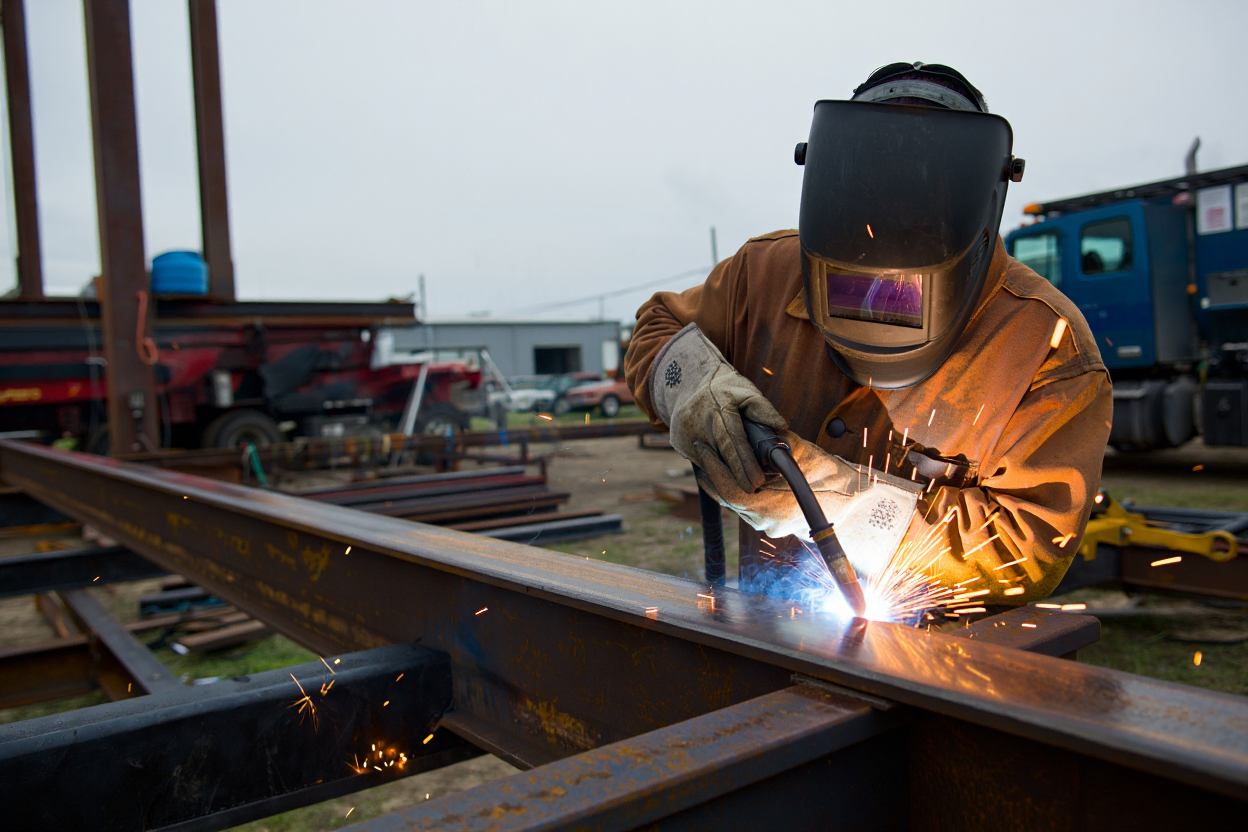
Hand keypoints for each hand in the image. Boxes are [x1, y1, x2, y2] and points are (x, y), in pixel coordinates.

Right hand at [649, 323, 785, 491]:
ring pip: (709, 462)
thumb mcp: (745, 390)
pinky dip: (713, 467)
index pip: (734, 441)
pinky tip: (723, 468)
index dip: (745, 463)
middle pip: (721, 456)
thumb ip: (763, 409)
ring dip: (726, 473)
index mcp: (720, 409)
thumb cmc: (723, 388)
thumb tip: (781, 426)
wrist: (686, 381)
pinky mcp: (679, 441)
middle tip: (753, 489)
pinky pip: (699, 460)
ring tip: (742, 481)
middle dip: (738, 476)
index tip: (758, 481)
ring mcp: (686, 433)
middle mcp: (700, 423)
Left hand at [697, 430, 922, 572]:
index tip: (704, 449)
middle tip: (701, 448)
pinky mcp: (770, 524)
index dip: (715, 470)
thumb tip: (756, 423)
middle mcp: (767, 523)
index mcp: (773, 509)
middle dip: (712, 473)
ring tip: (709, 456)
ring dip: (720, 481)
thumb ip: (780, 442)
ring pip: (734, 504)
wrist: (854, 504)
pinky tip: (727, 470)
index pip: (732, 491)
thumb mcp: (806, 454)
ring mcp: (768, 527)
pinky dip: (734, 488)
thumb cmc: (832, 478)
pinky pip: (744, 506)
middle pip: (728, 498)